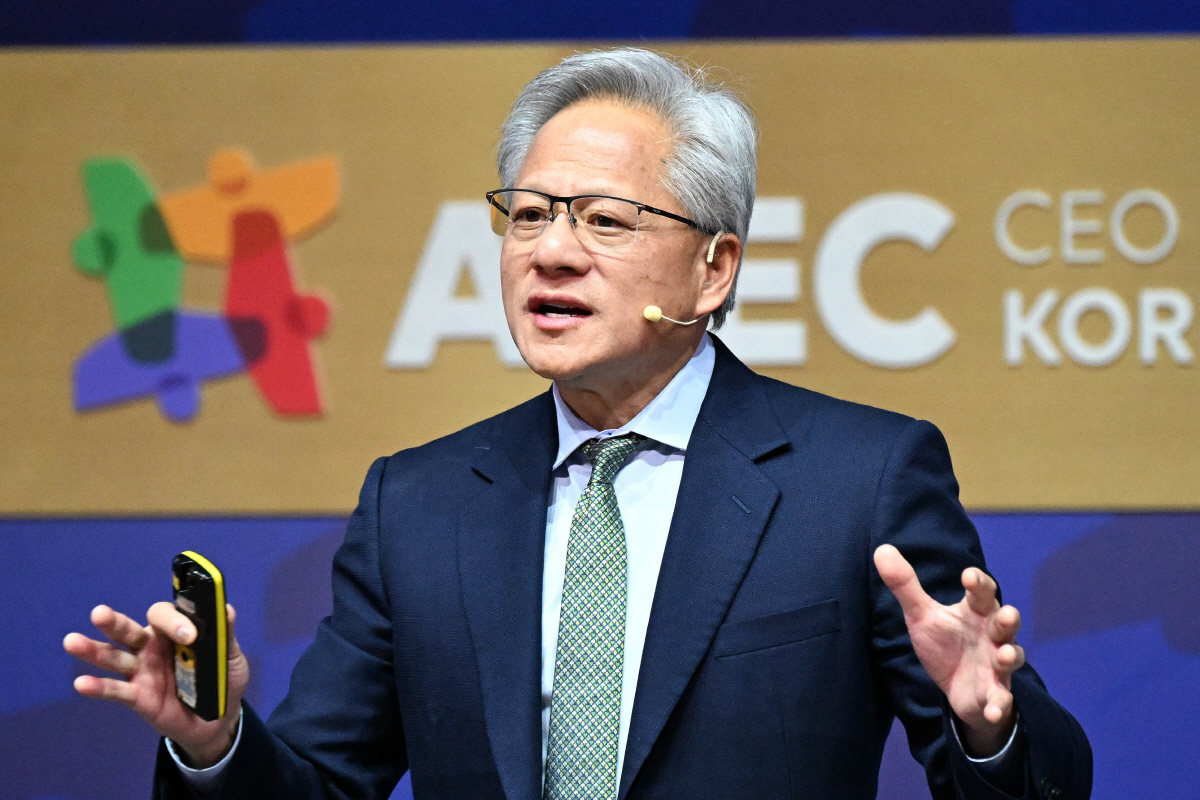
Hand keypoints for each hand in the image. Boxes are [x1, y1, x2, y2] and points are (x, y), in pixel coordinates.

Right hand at [63, 602, 249, 767]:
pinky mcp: (138, 697)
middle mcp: (152, 647)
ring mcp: (142, 672)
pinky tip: (82, 683)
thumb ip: (224, 635)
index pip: (165, 616)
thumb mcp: (230, 657)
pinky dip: (98, 687)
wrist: (218, 721)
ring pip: (114, 657)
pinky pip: (116, 691)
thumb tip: (225, 608)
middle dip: (114, 622)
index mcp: (175, 632)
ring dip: (94, 650)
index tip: (189, 636)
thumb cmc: (222, 680)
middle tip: (99, 613)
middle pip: (129, 630)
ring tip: (72, 642)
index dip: (174, 620)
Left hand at [873, 544, 1024, 756]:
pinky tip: (993, 709)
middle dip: (1008, 619)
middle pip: (1006, 623)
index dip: (979, 583)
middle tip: (1006, 615)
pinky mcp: (995, 692)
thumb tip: (881, 549)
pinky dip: (1000, 704)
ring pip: (1012, 657)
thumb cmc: (945, 643)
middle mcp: (992, 635)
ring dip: (1011, 656)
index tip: (968, 576)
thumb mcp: (922, 615)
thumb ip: (905, 585)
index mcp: (975, 613)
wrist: (957, 688)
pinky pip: (1002, 698)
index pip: (982, 593)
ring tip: (1005, 657)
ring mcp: (997, 665)